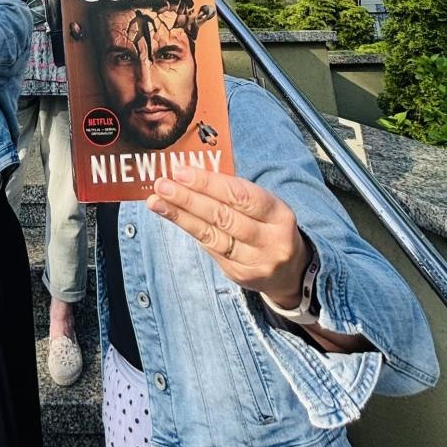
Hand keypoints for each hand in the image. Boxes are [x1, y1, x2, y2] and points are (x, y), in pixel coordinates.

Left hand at [145, 165, 309, 308]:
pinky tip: (173, 217)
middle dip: (188, 199)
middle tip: (161, 185)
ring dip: (180, 216)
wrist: (291, 271)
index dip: (209, 183)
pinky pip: (210, 249)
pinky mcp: (240, 275)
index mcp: (279, 214)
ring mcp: (256, 261)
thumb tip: (190, 174)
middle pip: (223, 217)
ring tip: (156, 202)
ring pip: (212, 236)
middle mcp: (271, 240)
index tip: (180, 171)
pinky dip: (190, 231)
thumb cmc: (268, 225)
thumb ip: (232, 191)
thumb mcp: (263, 205)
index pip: (241, 195)